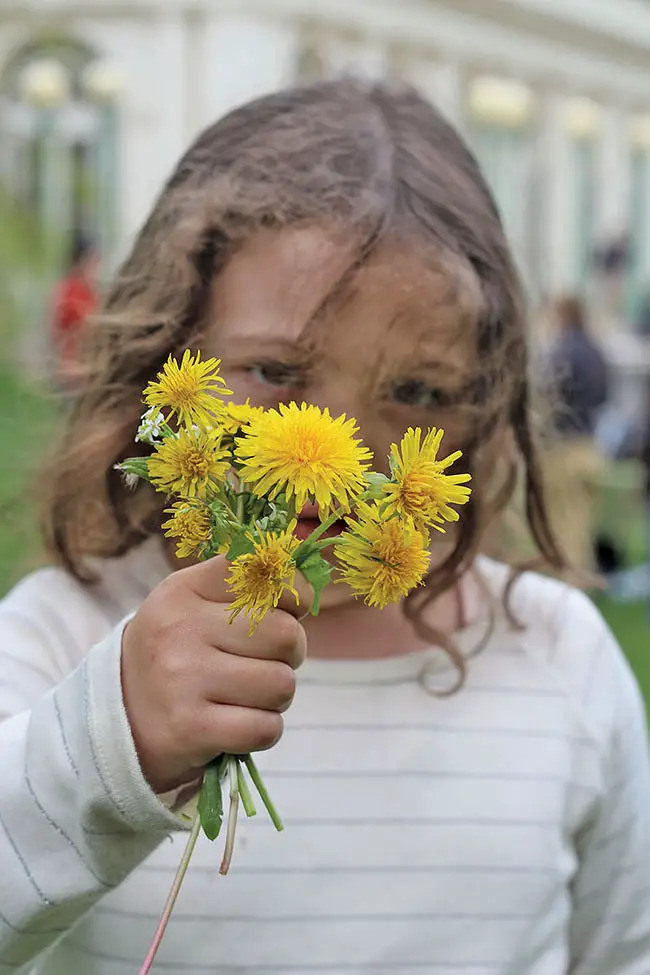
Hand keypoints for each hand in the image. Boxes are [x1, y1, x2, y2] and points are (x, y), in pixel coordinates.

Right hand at [121, 555, 308, 792]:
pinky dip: (263, 730)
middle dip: (289, 654)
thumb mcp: (195, 604)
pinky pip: (266, 728)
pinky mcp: (190, 728)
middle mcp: (180, 628)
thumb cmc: (178, 653)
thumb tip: (307, 589)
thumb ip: (247, 587)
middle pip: (286, 634)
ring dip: (275, 697)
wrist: (119, 718)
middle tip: (263, 663)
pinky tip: (236, 724)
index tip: (286, 611)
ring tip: (245, 695)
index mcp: (185, 589)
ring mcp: (182, 679)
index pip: (263, 572)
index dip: (293, 594)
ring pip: (282, 684)